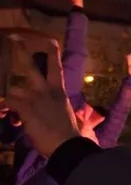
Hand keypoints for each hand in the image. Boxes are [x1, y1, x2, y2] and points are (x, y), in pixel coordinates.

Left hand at [4, 38, 78, 156]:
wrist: (67, 145)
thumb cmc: (70, 133)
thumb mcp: (66, 114)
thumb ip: (56, 106)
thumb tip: (56, 108)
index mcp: (59, 92)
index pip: (56, 68)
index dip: (53, 53)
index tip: (51, 41)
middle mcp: (46, 90)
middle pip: (29, 67)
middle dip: (20, 52)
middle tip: (13, 39)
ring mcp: (34, 98)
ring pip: (13, 88)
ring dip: (11, 97)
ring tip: (10, 106)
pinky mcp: (25, 109)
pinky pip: (9, 103)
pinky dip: (7, 108)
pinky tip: (10, 116)